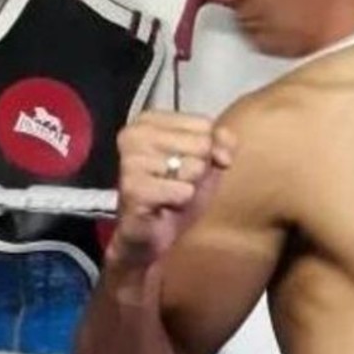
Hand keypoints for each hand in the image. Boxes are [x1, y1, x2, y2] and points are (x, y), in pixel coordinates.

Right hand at [110, 111, 236, 268]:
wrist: (151, 232)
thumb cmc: (177, 192)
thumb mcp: (206, 162)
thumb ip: (221, 143)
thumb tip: (223, 153)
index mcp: (149, 120)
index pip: (205, 125)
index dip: (209, 150)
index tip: (189, 164)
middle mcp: (134, 135)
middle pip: (201, 144)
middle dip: (198, 170)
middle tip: (177, 182)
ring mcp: (130, 161)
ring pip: (193, 168)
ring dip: (188, 187)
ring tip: (170, 194)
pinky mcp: (133, 189)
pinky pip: (183, 191)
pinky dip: (180, 202)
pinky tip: (164, 205)